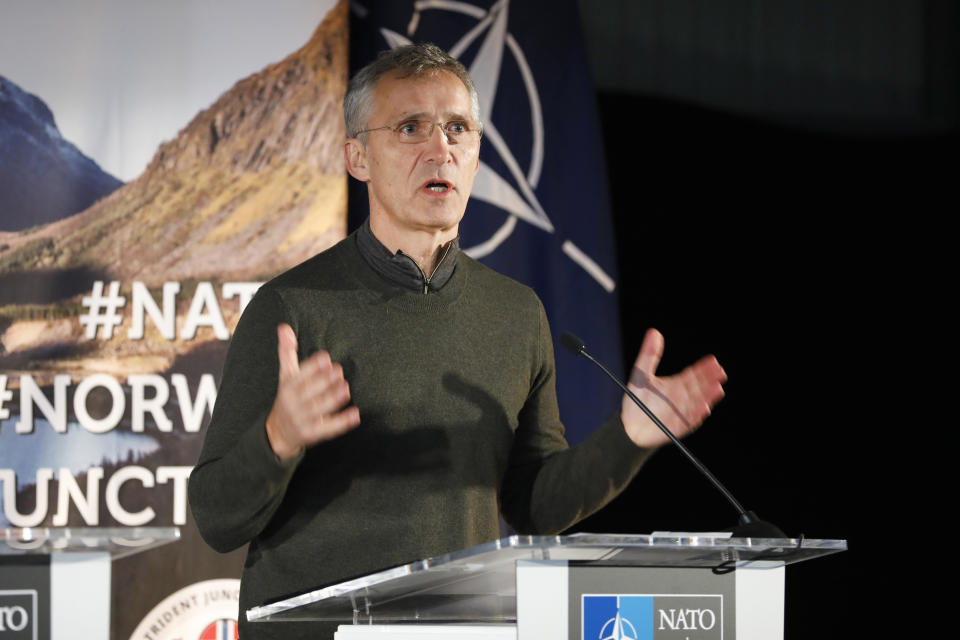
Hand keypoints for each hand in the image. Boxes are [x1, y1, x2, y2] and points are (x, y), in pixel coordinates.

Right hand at [265, 324, 360, 459]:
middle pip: (308, 392)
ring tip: (346, 388)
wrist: (277, 434)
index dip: (312, 367)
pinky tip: (355, 415)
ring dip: (332, 399)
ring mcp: (302, 420)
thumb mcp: (286, 376)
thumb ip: (287, 352)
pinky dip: (341, 422)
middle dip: (323, 381)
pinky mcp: (312, 434)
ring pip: (318, 409)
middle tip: (339, 371)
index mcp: (288, 387)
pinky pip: (327, 428)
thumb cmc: (288, 398)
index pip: (299, 376)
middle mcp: (293, 403)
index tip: (325, 357)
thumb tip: (284, 327)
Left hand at [621, 328, 726, 447]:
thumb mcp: (640, 374)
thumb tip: (654, 332)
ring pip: (699, 401)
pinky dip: (697, 414)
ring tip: (717, 389)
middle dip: (710, 379)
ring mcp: (683, 411)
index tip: (712, 360)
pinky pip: (691, 419)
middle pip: (700, 386)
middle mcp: (683, 396)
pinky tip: (704, 408)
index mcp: (677, 384)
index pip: (693, 373)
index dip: (703, 367)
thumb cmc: (636, 400)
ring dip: (708, 396)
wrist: (630, 426)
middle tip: (719, 372)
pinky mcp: (680, 425)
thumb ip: (649, 354)